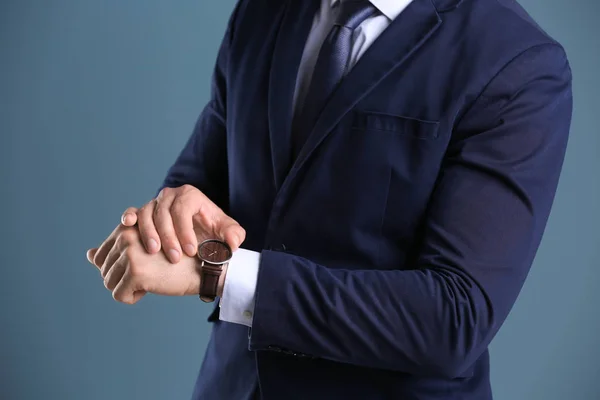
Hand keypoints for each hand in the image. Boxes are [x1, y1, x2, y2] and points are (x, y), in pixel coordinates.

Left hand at [86, 224, 201, 303]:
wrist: (201, 267)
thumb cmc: (175, 260)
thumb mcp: (143, 250)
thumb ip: (116, 250)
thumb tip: (89, 255)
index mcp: (127, 228)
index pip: (100, 256)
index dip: (118, 267)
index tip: (142, 265)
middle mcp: (126, 236)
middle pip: (104, 271)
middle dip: (124, 278)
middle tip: (150, 273)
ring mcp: (130, 253)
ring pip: (108, 283)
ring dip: (128, 288)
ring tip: (151, 279)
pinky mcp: (135, 271)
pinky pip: (119, 295)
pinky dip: (133, 297)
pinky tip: (151, 288)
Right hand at [120, 185, 245, 263]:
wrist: (198, 235)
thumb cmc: (213, 233)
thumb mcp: (228, 233)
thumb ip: (234, 235)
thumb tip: (232, 242)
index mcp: (190, 195)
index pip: (184, 209)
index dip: (186, 231)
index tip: (191, 252)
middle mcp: (170, 195)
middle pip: (164, 213)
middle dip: (168, 236)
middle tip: (174, 257)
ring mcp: (154, 203)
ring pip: (147, 214)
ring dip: (148, 232)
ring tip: (154, 251)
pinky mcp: (143, 213)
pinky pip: (133, 212)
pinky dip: (129, 217)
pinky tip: (128, 225)